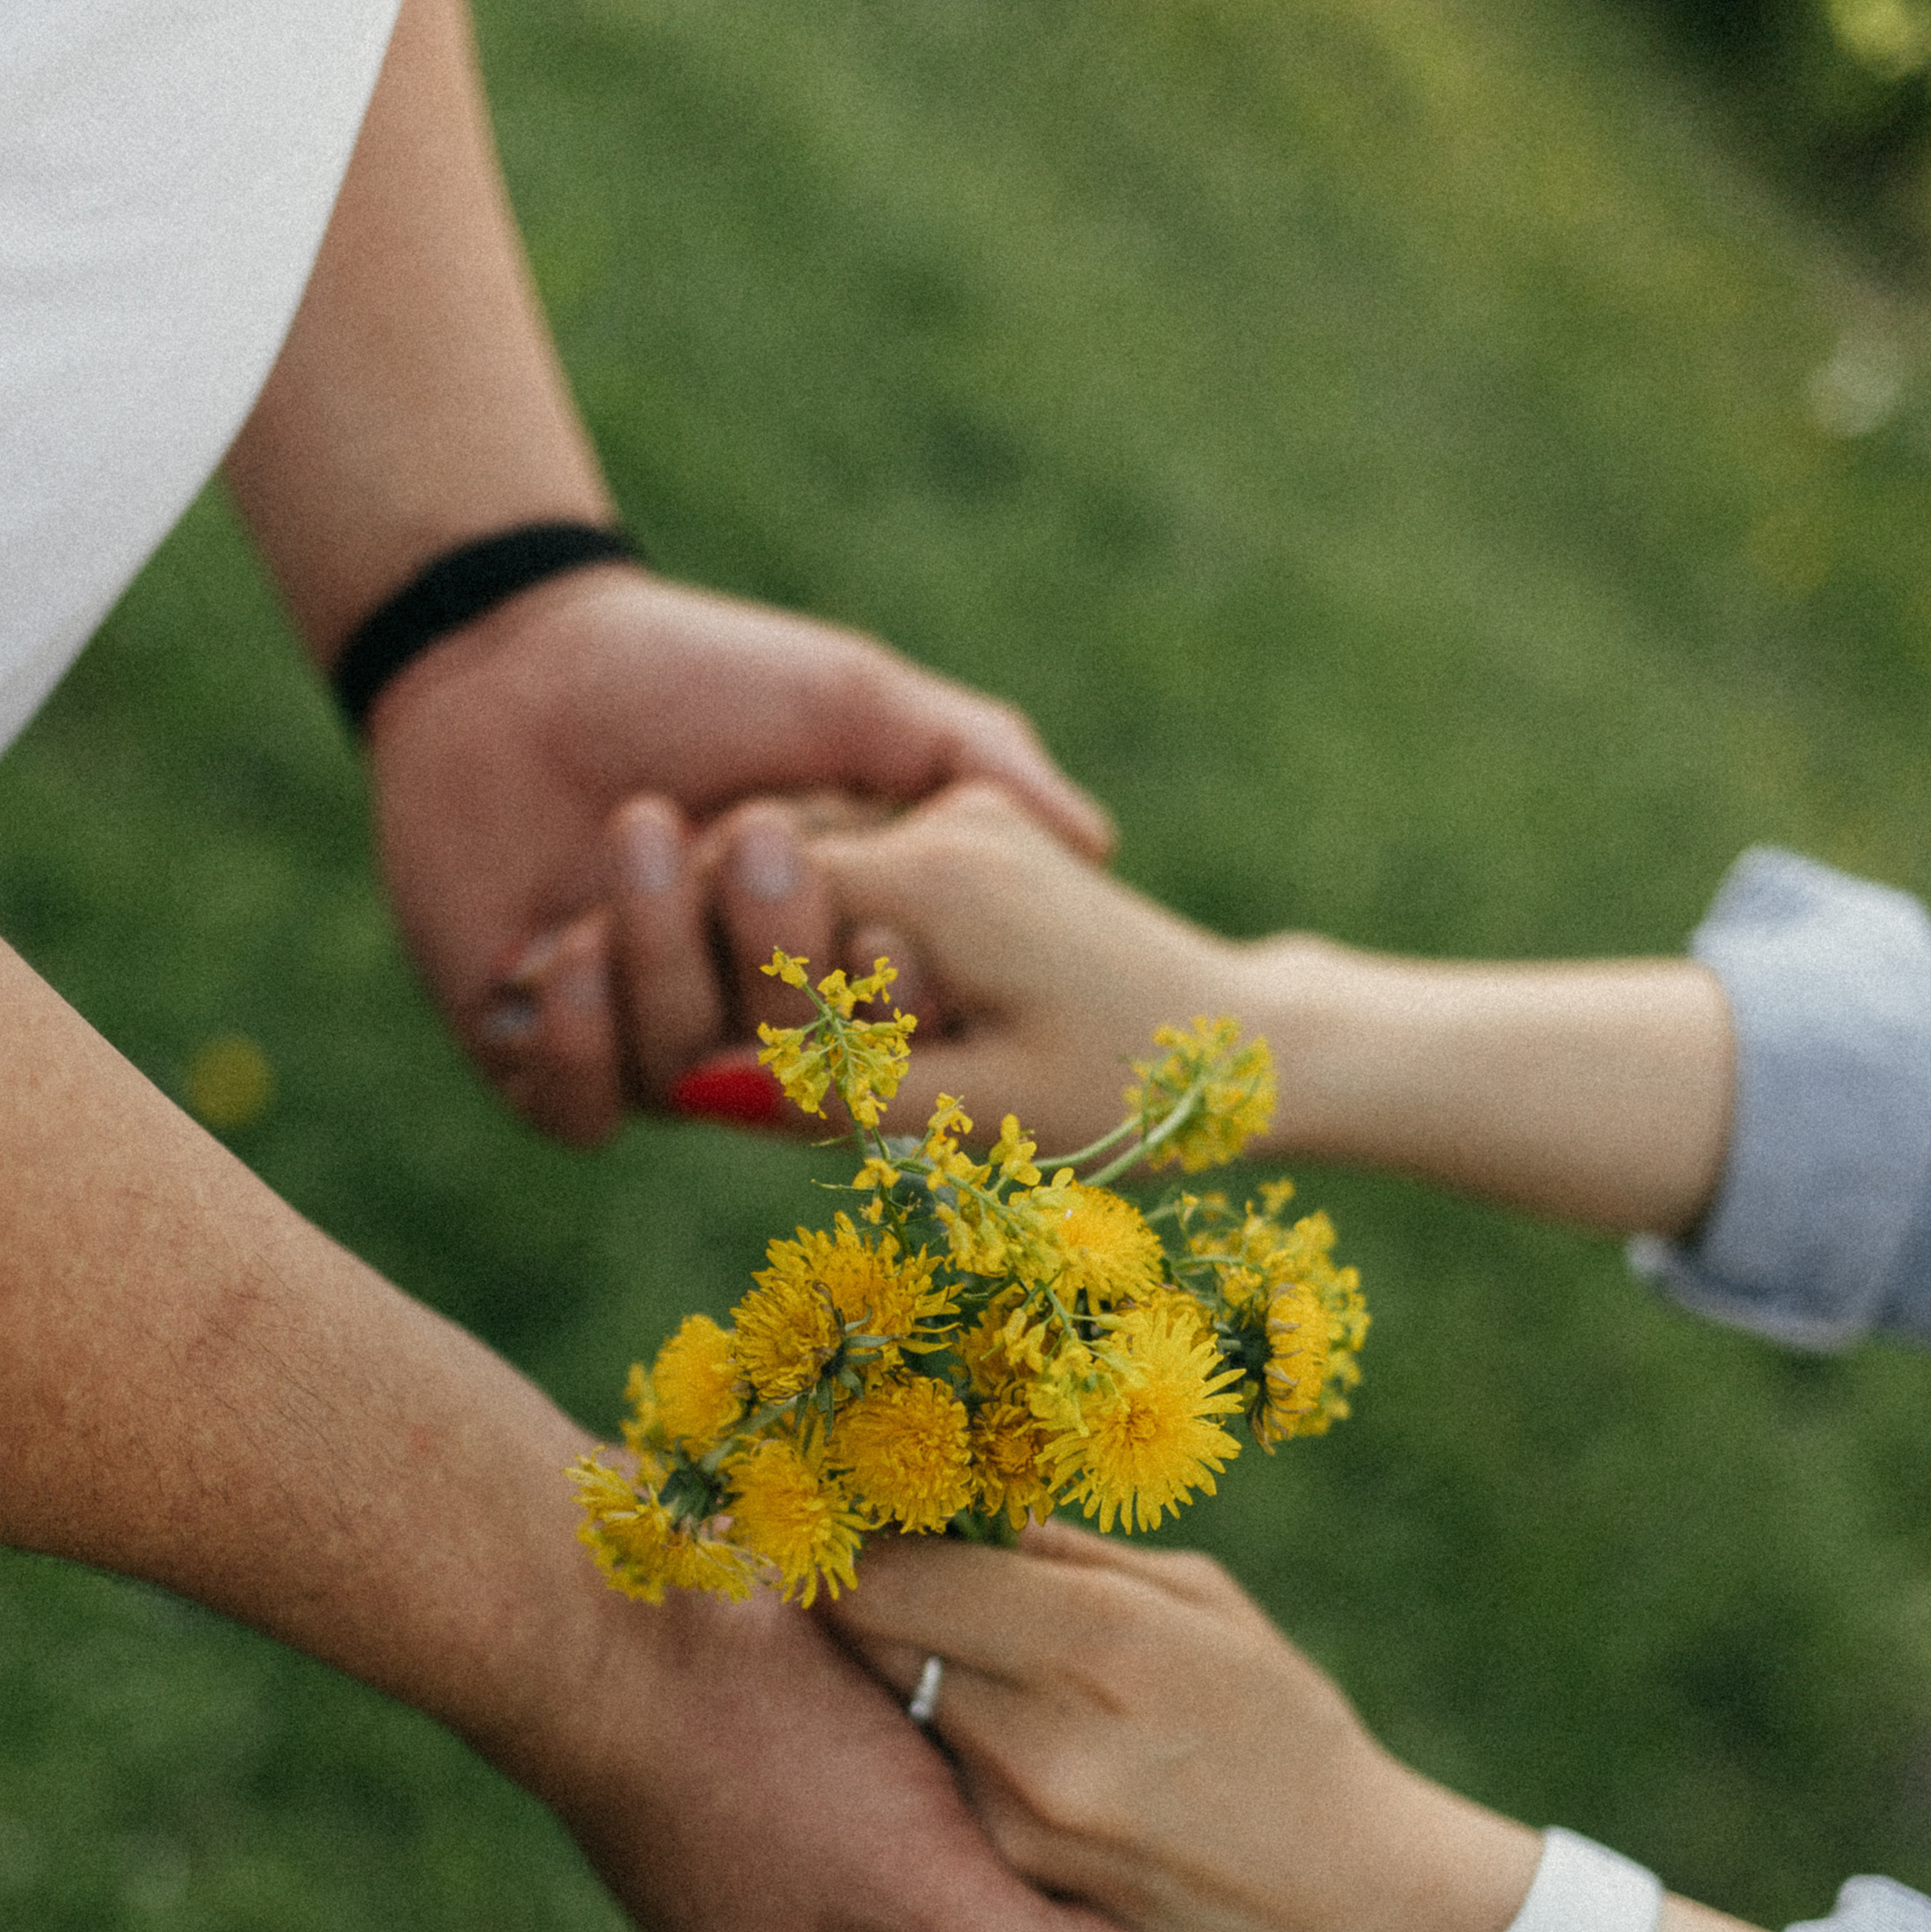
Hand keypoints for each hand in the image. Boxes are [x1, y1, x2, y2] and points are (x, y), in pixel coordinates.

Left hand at [365, 570, 1111, 1146]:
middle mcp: (747, 1019)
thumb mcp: (861, 701)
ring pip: (685, 1082)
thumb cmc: (702, 669)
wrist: (517, 653)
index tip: (877, 910)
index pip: (893, 1037)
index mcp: (835, 956)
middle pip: (794, 1070)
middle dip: (779, 959)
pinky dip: (581, 1043)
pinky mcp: (535, 1055)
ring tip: (639, 829)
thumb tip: (1096, 842)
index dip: (894, 1002)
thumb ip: (977, 760)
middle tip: (757, 830)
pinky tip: (565, 949)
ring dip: (666, 960)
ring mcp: (644, 1045)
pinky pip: (578, 1110)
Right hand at [539, 1551, 1197, 1931]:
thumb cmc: (754, 1755)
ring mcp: (779, 1881)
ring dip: (1036, 1827)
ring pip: (960, 1868)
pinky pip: (912, 1795)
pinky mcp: (767, 1784)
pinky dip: (974, 1761)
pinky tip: (1039, 1712)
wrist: (591, 1612)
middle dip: (1091, 1910)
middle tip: (1213, 1878)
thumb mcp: (916, 1887)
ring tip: (1153, 1797)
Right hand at [674, 780, 1255, 1154]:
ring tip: (801, 1038)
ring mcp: (967, 819)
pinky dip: (831, 935)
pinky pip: (864, 872)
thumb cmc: (1130, 1096)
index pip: (746, 890)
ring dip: (780, 946)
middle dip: (732, 956)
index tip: (682, 1039)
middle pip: (773, 872)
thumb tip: (691, 1089)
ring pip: (811, 867)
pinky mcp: (982, 839)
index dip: (697, 965)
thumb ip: (836, 1092)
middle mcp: (944, 823)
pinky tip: (848, 1009)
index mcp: (935, 877)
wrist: (1248, 1049)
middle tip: (727, 1046)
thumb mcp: (981, 1113)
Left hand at [832, 1524, 1537, 1931]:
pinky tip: (1007, 1750)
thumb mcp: (1207, 1605)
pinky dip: (948, 1758)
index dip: (861, 1543)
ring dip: (910, 1682)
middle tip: (887, 1580)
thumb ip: (1076, 1556)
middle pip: (872, 1644)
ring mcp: (1012, 1821)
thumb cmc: (1282, 1733)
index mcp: (1100, 1637)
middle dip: (874, 1605)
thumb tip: (975, 1515)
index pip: (895, 1575)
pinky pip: (938, 1789)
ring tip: (969, 1667)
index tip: (860, 1523)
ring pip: (897, 1716)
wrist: (1342, 1910)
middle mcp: (1039, 1732)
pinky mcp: (1004, 1885)